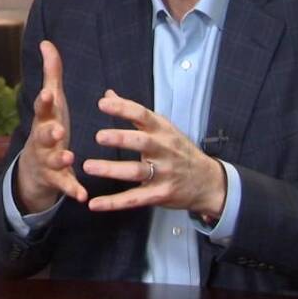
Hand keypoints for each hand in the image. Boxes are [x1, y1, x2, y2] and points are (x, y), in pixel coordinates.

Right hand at [15, 41, 88, 212]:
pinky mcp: (56, 179)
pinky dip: (72, 189)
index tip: (49, 94)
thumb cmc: (47, 127)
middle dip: (49, 133)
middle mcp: (42, 140)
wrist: (33, 170)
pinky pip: (64, 185)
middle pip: (43, 136)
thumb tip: (47, 42)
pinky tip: (82, 196)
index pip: (42, 109)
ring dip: (60, 158)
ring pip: (52, 160)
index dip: (44, 102)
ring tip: (69, 156)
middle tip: (57, 130)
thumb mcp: (51, 102)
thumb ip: (52, 73)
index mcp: (45, 120)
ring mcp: (48, 161)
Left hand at [83, 90, 226, 217]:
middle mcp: (164, 150)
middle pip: (142, 142)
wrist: (208, 181)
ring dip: (112, 170)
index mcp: (162, 131)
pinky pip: (134, 199)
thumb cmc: (180, 151)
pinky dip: (114, 203)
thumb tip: (109, 94)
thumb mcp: (163, 128)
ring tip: (89, 166)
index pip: (143, 115)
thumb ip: (134, 113)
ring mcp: (163, 174)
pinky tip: (94, 204)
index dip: (123, 108)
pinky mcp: (159, 195)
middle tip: (99, 136)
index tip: (103, 104)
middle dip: (121, 139)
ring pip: (136, 171)